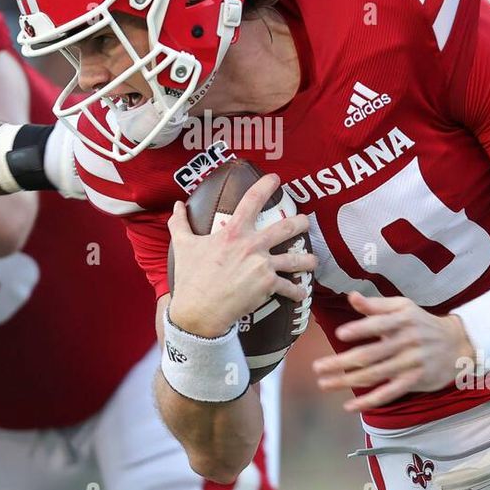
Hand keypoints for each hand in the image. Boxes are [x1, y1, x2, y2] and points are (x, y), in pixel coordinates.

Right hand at [168, 173, 315, 337]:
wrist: (199, 311)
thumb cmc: (191, 278)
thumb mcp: (183, 246)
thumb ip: (180, 224)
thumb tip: (176, 206)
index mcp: (233, 232)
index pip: (252, 201)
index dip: (266, 185)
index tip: (276, 178)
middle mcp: (252, 245)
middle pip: (286, 227)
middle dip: (301, 222)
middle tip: (305, 221)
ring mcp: (262, 265)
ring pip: (296, 258)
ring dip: (308, 259)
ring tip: (313, 260)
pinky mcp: (268, 286)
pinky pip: (289, 287)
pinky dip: (296, 291)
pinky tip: (301, 293)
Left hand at [311, 292, 475, 412]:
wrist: (457, 344)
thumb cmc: (421, 323)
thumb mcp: (403, 307)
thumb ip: (376, 305)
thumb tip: (351, 297)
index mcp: (402, 320)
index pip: (379, 325)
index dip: (360, 329)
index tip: (340, 334)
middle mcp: (407, 342)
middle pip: (371, 355)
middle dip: (342, 362)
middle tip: (318, 367)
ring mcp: (410, 363)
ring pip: (375, 375)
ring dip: (347, 381)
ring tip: (324, 383)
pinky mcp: (414, 381)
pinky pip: (389, 393)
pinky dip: (369, 401)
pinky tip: (349, 406)